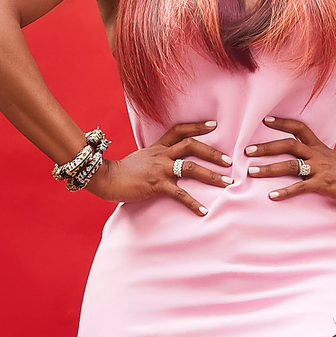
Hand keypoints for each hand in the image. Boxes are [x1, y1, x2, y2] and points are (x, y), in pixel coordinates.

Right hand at [88, 120, 231, 216]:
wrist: (106, 178)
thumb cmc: (123, 171)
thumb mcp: (142, 157)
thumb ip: (156, 156)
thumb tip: (169, 160)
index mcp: (158, 147)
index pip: (180, 130)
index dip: (197, 126)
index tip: (214, 125)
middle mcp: (161, 155)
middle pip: (191, 146)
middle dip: (212, 153)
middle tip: (229, 161)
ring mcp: (160, 169)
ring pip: (190, 168)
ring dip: (211, 175)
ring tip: (227, 182)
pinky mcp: (156, 185)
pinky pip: (179, 194)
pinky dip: (193, 203)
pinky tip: (204, 210)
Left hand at [245, 117, 335, 204]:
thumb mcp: (332, 159)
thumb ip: (317, 156)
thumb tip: (301, 158)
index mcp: (319, 147)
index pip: (299, 128)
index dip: (282, 123)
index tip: (265, 120)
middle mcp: (317, 155)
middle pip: (288, 145)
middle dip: (266, 147)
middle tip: (247, 150)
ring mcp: (320, 169)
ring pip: (290, 165)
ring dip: (269, 168)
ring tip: (252, 172)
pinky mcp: (323, 184)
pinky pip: (300, 187)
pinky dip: (285, 192)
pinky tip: (272, 196)